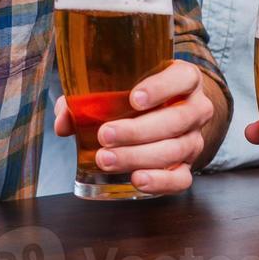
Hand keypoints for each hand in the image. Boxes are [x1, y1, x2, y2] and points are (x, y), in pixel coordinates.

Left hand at [53, 60, 214, 194]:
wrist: (165, 112)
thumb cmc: (136, 94)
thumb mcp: (117, 86)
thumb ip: (87, 99)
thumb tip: (63, 122)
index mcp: (184, 79)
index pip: (182, 78)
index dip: (161, 88)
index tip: (134, 98)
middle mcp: (195, 108)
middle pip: (175, 120)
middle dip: (137, 130)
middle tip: (105, 135)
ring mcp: (195, 138)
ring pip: (175, 149)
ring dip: (138, 156)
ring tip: (106, 159)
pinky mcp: (189, 165)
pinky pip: (181, 178)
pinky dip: (160, 181)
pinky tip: (136, 179)